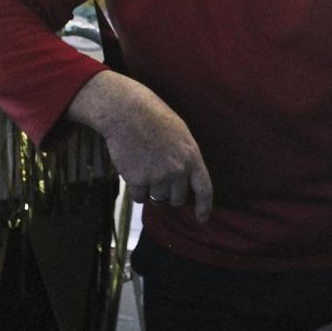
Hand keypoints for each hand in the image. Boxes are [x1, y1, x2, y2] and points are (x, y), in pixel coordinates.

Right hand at [66, 70, 212, 221]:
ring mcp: (158, 177)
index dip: (204, 207)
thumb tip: (183, 180)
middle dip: (169, 194)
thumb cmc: (153, 117)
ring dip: (150, 190)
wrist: (126, 112)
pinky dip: (136, 190)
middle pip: (177, 199)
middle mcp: (178, 170)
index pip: (204, 189)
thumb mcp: (180, 134)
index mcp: (192, 156)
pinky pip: (139, 198)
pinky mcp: (138, 181)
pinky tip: (132, 170)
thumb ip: (184, 158)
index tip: (202, 218)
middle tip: (158, 178)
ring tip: (143, 166)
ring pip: (157, 199)